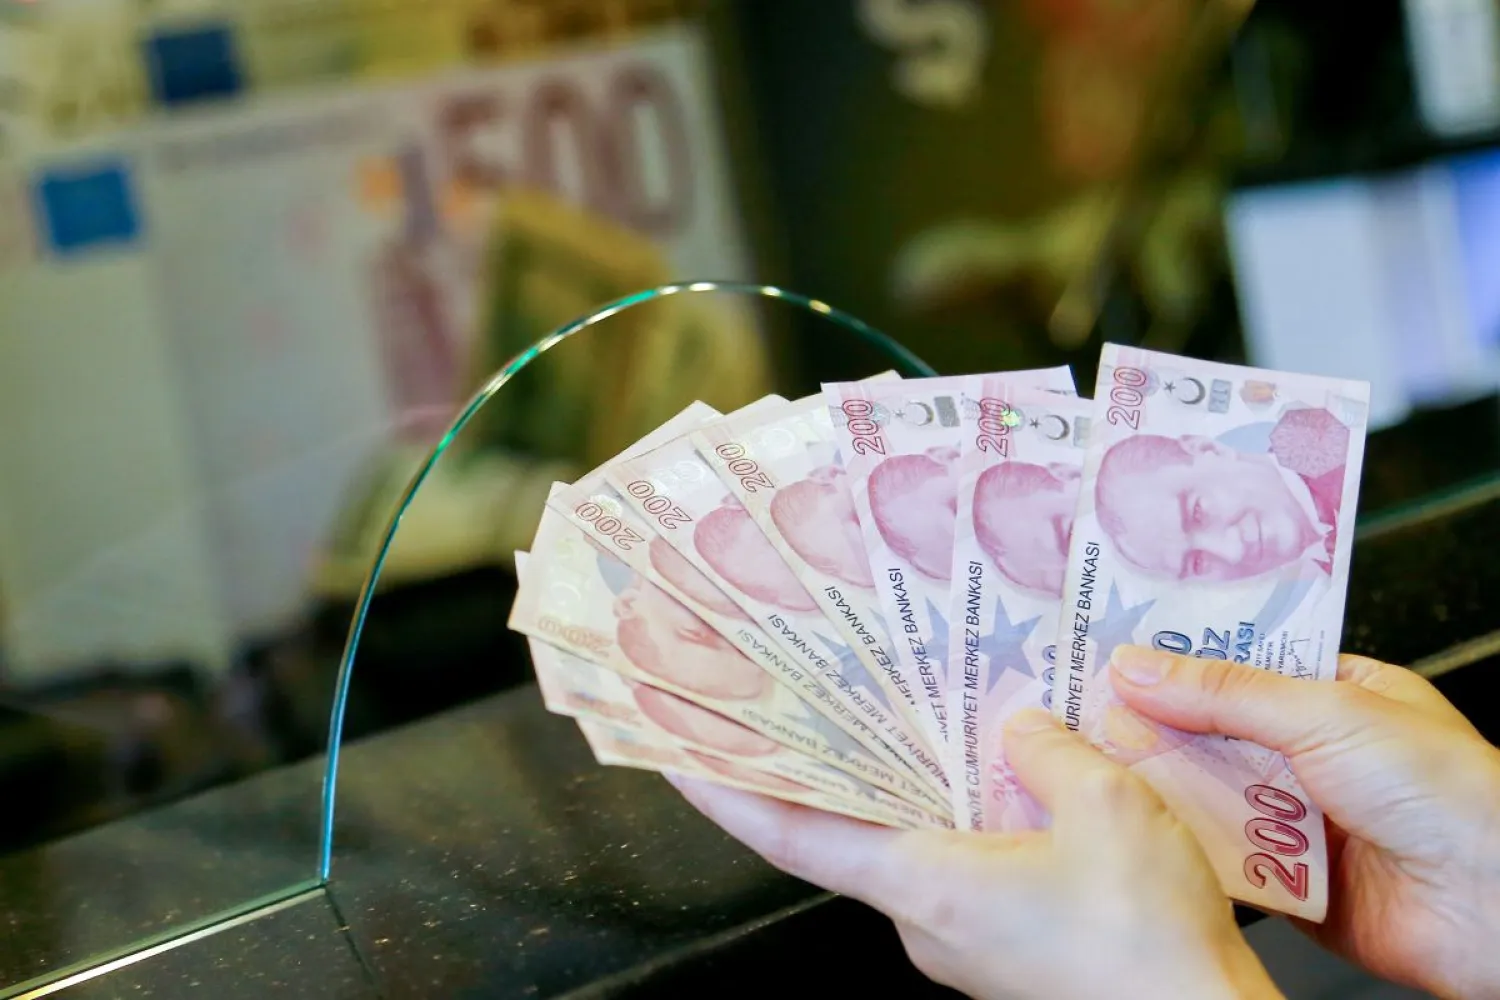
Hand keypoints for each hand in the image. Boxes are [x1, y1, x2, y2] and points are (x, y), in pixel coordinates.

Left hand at [668, 710, 1282, 999]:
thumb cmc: (1144, 938)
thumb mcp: (1105, 807)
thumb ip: (1048, 752)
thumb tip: (1021, 729)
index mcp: (921, 883)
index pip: (791, 836)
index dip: (726, 794)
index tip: (675, 754)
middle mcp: (923, 919)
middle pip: (849, 834)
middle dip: (827, 771)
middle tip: (804, 701)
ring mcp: (961, 942)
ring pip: (914, 848)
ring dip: (909, 791)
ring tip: (918, 718)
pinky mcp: (1002, 951)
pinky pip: (962, 872)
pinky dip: (962, 823)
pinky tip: (1006, 783)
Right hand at [1112, 646, 1499, 999]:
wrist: (1492, 907)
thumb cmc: (1446, 793)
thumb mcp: (1326, 712)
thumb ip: (1224, 692)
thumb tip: (1138, 667)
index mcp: (1339, 694)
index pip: (1240, 666)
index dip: (1178, 661)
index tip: (1113, 654)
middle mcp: (1317, 755)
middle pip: (1215, 732)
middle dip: (1158, 726)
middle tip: (1086, 709)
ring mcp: (1303, 819)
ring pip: (1210, 794)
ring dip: (1167, 785)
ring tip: (1100, 763)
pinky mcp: (1290, 881)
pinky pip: (1222, 857)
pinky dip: (1190, 847)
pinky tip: (1147, 828)